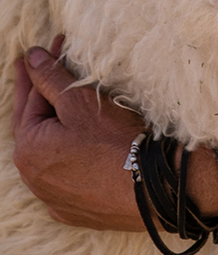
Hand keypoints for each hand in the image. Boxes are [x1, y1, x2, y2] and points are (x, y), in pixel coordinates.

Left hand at [12, 37, 145, 229]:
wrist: (151, 189)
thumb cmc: (113, 142)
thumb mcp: (79, 102)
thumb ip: (50, 78)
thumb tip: (31, 57)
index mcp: (29, 148)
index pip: (34, 97)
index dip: (45, 67)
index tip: (54, 44)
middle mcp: (33, 178)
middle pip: (36, 125)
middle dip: (40, 94)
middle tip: (38, 64)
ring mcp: (53, 197)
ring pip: (49, 153)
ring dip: (53, 127)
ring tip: (54, 104)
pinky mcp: (75, 210)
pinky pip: (64, 176)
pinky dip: (66, 157)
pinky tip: (71, 148)